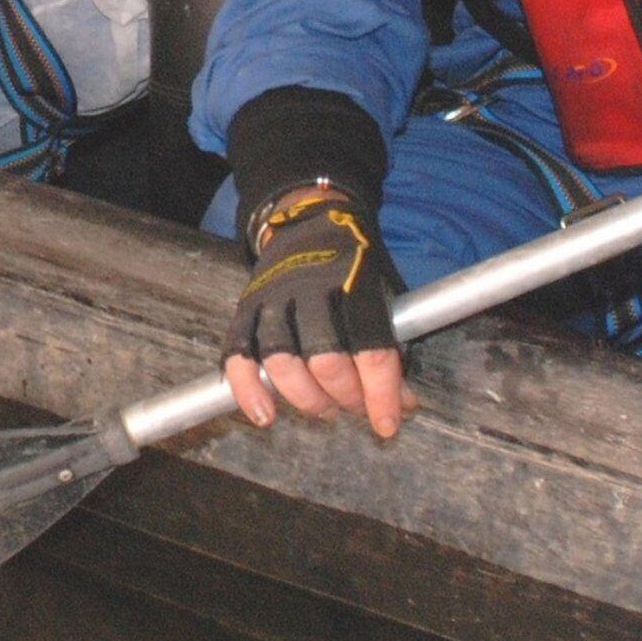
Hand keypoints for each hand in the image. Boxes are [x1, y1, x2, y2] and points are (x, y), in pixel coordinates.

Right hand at [222, 186, 410, 440]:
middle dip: (347, 398)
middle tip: (355, 407)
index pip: (371, 349)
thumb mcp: (385, 290)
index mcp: (355, 282)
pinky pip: (238, 355)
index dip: (382, 393)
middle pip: (326, 361)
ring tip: (324, 409)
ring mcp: (273, 298)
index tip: (390, 423)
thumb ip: (393, 344)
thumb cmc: (355, 263)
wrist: (308, 217)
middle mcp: (311, 290)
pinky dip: (248, 389)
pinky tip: (265, 414)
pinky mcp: (246, 307)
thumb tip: (402, 403)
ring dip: (307, 399)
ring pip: (283, 363)